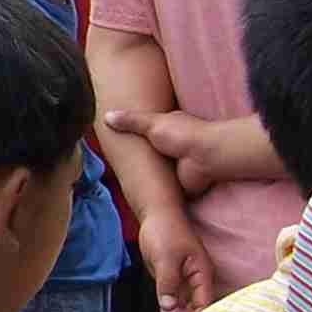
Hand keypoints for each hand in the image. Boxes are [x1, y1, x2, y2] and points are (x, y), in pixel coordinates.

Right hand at [104, 107, 218, 196]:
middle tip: (114, 164)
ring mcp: (175, 166)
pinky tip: (137, 194)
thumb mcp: (151, 123)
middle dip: (138, 158)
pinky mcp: (177, 184)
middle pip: (150, 152)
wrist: (206, 159)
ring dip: (146, 177)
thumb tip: (105, 117)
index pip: (146, 130)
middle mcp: (172, 147)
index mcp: (167, 128)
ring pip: (156, 172)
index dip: (133, 134)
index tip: (115, 138)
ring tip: (121, 182)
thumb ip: (129, 121)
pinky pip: (162, 188)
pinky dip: (153, 191)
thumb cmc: (183, 135)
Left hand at [138, 208, 217, 311]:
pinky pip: (171, 308)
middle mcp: (197, 283)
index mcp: (203, 275)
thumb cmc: (165, 232)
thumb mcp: (166, 257)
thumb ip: (168, 282)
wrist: (157, 216)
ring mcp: (185, 286)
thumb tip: (169, 308)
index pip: (202, 305)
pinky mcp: (171, 286)